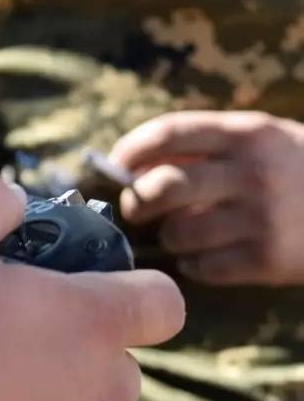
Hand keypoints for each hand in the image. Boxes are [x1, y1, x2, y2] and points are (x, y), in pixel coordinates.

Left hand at [110, 111, 303, 285]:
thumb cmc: (298, 171)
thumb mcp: (263, 140)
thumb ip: (205, 146)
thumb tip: (127, 163)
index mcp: (248, 133)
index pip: (169, 132)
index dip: (131, 149)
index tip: (115, 165)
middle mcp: (254, 173)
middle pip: (162, 187)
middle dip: (138, 201)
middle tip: (138, 209)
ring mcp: (263, 218)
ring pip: (177, 233)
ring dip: (170, 237)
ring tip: (185, 233)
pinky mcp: (269, 260)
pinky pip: (203, 268)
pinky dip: (195, 266)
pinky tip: (209, 258)